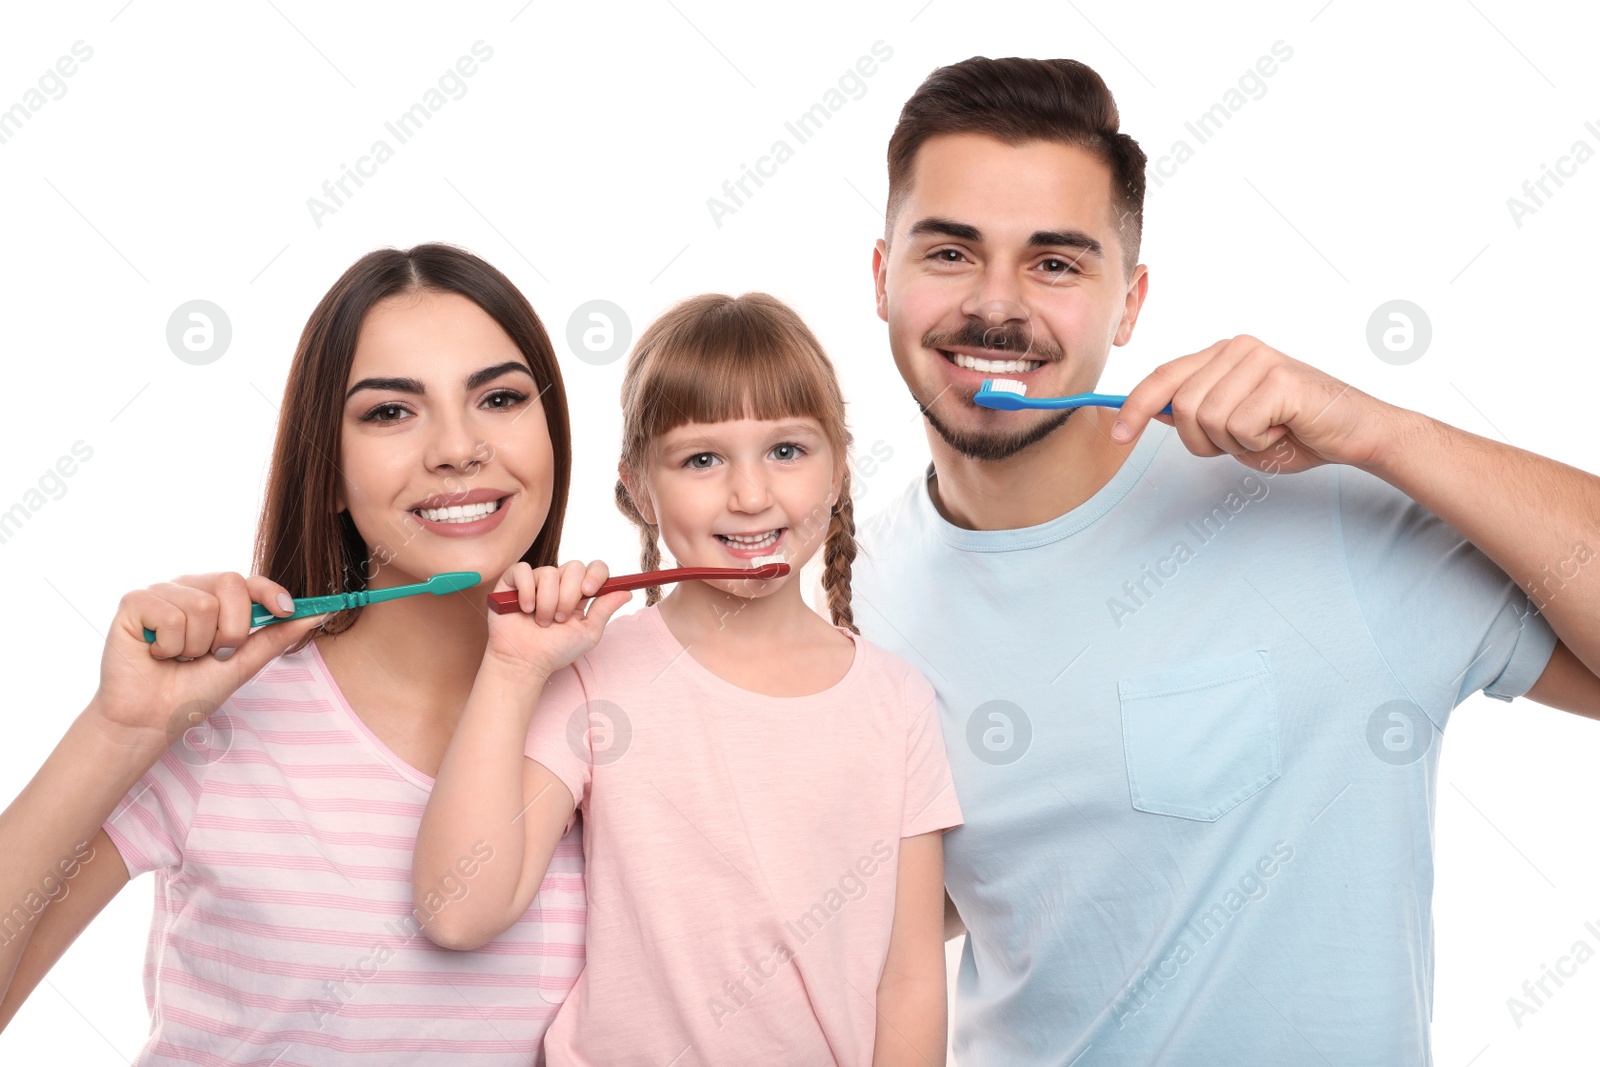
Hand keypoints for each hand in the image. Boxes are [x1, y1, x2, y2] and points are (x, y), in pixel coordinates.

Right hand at [94, 572, 328, 753]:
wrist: (151, 718)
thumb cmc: (193, 691)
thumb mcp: (243, 664)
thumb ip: (276, 637)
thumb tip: (317, 615)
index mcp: (216, 599)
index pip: (249, 581)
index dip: (269, 591)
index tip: (285, 610)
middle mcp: (190, 589)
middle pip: (230, 583)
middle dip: (231, 629)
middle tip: (212, 654)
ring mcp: (161, 593)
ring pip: (201, 605)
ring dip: (195, 645)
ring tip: (179, 657)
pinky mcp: (133, 602)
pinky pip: (169, 614)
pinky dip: (169, 645)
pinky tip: (157, 654)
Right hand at [484, 560, 630, 680]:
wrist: (525, 662)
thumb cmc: (555, 651)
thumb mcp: (587, 633)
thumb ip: (605, 610)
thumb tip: (627, 592)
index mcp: (579, 593)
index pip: (595, 568)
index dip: (596, 575)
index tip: (590, 592)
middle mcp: (559, 583)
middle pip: (574, 567)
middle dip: (569, 596)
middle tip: (560, 619)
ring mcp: (536, 580)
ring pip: (549, 573)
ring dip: (547, 602)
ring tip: (542, 621)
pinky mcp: (513, 581)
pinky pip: (523, 570)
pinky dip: (526, 591)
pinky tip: (525, 609)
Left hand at [1112, 335, 1400, 474]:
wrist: (1355, 432)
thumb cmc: (1295, 430)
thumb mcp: (1233, 424)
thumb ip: (1196, 413)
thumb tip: (1147, 413)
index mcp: (1223, 354)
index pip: (1163, 376)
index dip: (1134, 407)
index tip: (1117, 434)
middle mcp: (1237, 348)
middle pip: (1180, 406)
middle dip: (1204, 440)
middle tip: (1242, 441)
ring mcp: (1259, 359)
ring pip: (1208, 419)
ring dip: (1235, 443)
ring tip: (1267, 432)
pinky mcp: (1279, 378)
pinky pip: (1239, 426)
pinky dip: (1258, 442)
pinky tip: (1283, 430)